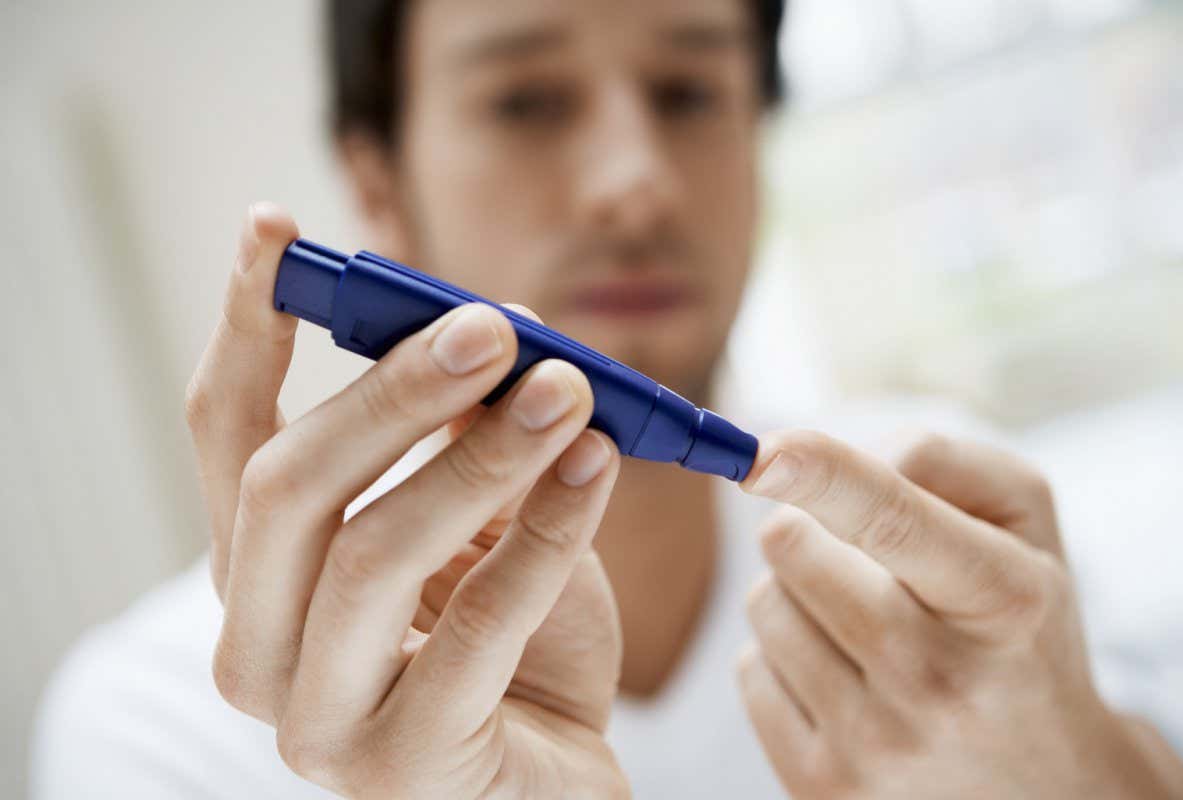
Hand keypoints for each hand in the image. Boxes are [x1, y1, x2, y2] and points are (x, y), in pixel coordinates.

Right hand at [185, 204, 628, 798]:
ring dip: (479, 454)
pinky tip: (597, 466)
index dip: (247, 326)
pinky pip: (475, 630)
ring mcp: (314, 718)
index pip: (226, 434)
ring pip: (369, 553)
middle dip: (389, 391)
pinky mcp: (397, 767)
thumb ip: (462, 437)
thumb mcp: (482, 520)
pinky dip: (544, 534)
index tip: (276, 229)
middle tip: (489, 326)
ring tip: (568, 388)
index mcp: (263, 571)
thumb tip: (487, 325)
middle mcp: (259, 645)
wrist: (555, 775)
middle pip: (287, 487)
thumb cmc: (514, 646)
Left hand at [737, 430, 1182, 798]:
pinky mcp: (824, 786)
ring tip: (865, 624)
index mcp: (1003, 599)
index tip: (762, 454)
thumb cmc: (1019, 623)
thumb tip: (816, 462)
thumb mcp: (1024, 524)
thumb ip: (935, 459)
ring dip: (795, 594)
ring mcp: (878, 743)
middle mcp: (941, 679)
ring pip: (765, 604)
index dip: (822, 475)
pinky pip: (750, 671)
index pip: (893, 521)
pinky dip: (783, 658)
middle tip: (859, 558)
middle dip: (808, 527)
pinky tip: (846, 679)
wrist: (1047, 780)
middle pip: (795, 548)